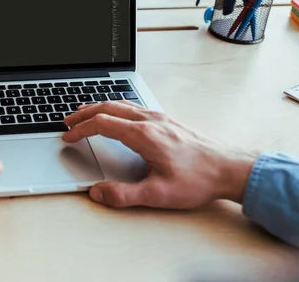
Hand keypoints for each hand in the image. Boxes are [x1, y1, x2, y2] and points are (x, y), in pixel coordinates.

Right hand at [62, 101, 257, 209]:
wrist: (230, 168)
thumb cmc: (198, 179)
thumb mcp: (158, 194)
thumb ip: (123, 195)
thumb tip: (97, 192)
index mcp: (143, 134)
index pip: (101, 124)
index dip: (80, 129)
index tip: (67, 137)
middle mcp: (149, 120)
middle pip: (108, 107)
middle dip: (83, 113)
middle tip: (67, 120)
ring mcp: (159, 117)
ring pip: (121, 104)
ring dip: (99, 107)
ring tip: (85, 113)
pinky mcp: (167, 120)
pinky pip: (134, 106)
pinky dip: (115, 108)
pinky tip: (116, 115)